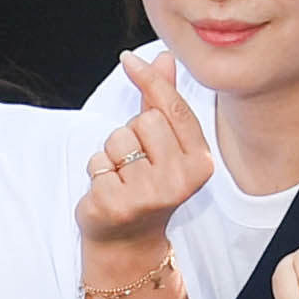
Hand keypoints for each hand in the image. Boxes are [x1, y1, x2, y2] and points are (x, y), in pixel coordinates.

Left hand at [78, 51, 213, 256]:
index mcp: (200, 162)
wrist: (128, 241)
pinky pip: (97, 162)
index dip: (150, 80)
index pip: (173, 109)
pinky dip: (98, 171)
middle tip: (137, 162)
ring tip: (123, 177)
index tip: (129, 59)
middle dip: (132, 133)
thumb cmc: (147, 187)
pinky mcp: (118, 204)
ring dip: (112, 154)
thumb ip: (163, 102)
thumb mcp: (163, 144)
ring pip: (118, 140)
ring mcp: (149, 195)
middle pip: (145, 120)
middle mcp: (180, 180)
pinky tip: (110, 190)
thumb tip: (164, 57)